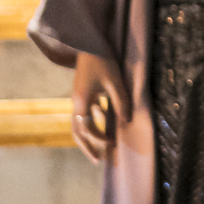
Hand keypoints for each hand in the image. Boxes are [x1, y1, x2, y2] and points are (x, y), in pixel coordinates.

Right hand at [71, 49, 129, 165]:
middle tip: (98, 161)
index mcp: (82, 101)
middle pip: (77, 131)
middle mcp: (76, 102)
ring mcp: (78, 98)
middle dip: (87, 147)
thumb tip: (127, 122)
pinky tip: (104, 125)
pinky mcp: (83, 93)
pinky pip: (85, 113)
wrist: (91, 43)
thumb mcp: (115, 81)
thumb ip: (121, 102)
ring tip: (99, 149)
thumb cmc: (103, 61)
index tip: (113, 144)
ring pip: (79, 124)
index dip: (99, 138)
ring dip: (88, 137)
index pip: (87, 128)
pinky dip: (92, 122)